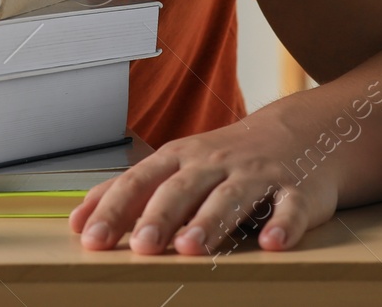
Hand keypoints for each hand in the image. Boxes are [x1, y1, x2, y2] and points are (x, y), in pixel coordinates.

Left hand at [69, 114, 338, 255]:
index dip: (114, 208)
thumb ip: (131, 191)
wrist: (301, 132)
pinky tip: (273, 243)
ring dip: (211, 222)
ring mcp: (257, 175)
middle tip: (142, 246)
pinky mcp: (297, 191)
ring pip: (231, 197)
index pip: (139, 182)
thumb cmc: (225, 158)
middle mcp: (214, 163)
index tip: (91, 237)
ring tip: (191, 248)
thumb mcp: (176, 165)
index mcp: (179, 158)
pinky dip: (284, 225)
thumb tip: (79, 219)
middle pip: (182, 188)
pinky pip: (291, 208)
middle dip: (160, 216)